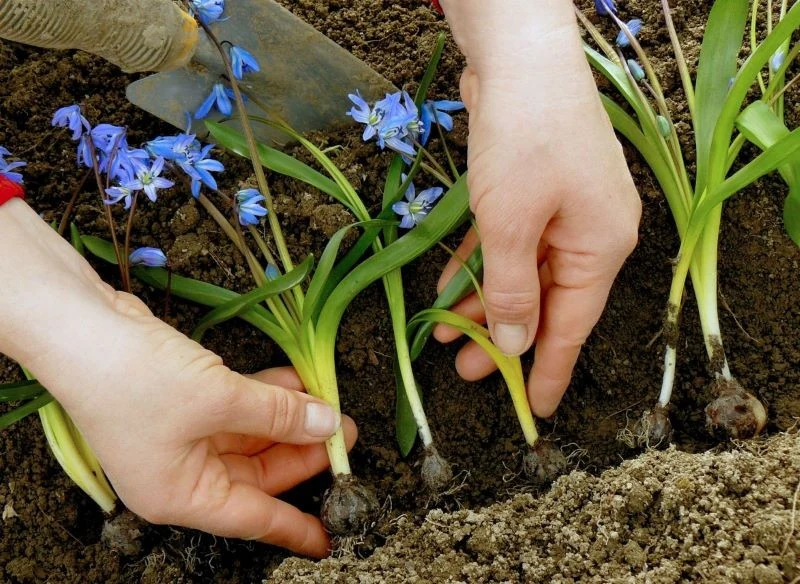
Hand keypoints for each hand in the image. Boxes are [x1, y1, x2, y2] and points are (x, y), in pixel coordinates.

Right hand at [0, 199, 353, 557]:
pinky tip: (297, 379)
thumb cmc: (137, 380)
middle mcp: (180, 470)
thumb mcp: (218, 401)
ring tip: (330, 404)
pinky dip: (266, 395)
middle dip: (301, 452)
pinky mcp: (184, 399)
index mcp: (181, 494)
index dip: (294, 526)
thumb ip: (277, 415)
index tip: (328, 535)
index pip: (251, 517)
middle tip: (343, 435)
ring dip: (288, 418)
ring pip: (249, 435)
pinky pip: (237, 406)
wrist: (80, 326)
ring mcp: (181, 433)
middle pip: (255, 472)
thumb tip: (326, 425)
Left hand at [437, 0, 641, 416]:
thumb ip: (512, 290)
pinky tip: (448, 288)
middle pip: (545, 301)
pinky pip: (508, 244)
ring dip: (484, 302)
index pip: (574, 326)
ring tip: (445, 335)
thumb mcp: (510, 224)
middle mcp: (589, 232)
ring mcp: (562, 210)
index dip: (550, 370)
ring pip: (521, 274)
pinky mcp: (534, 191)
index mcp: (600, 246)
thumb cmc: (522, 139)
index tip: (533, 410)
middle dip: (503, 337)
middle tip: (466, 372)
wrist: (519, 55)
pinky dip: (481, 265)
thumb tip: (515, 343)